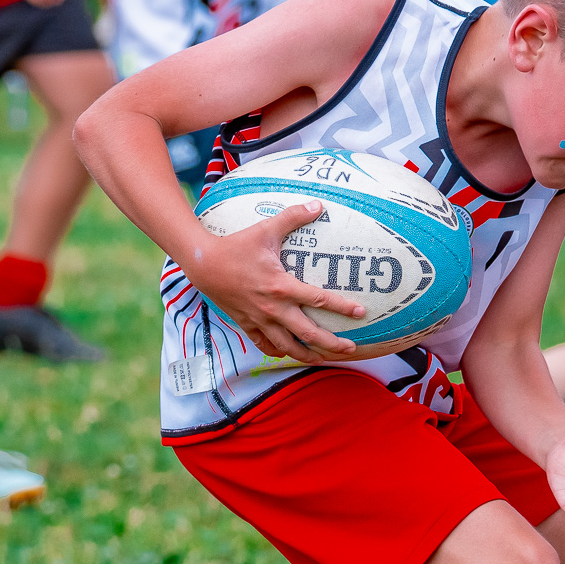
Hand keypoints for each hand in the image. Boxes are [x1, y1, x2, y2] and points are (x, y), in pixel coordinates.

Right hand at [183, 200, 365, 364]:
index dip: (342, 307)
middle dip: (331, 344)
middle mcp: (273, 308)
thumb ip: (293, 217)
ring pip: (288, 346)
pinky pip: (265, 345)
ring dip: (308, 354)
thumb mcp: (266, 229)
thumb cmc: (236, 246)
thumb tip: (318, 204)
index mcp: (281, 286)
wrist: (203, 264)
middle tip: (351, 348)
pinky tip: (289, 353)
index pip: (318, 300)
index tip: (360, 313)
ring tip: (324, 359)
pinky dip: (279, 352)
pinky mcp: (247, 324)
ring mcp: (259, 320)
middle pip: (308, 333)